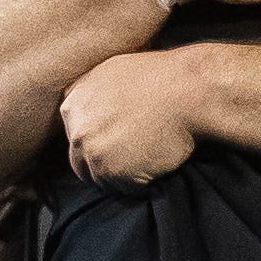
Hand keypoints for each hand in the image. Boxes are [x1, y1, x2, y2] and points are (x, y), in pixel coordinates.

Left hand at [61, 49, 199, 190]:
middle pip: (83, 163)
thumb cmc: (160, 76)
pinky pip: (125, 189)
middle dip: (106, 162)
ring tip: (149, 156)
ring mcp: (93, 153)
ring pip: (102, 179)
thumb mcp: (112, 71)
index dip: (99, 142)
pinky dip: (141, 184)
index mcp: (72, 106)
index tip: (119, 140)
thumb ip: (91, 94)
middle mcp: (77, 130)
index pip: (76, 138)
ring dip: (123, 176)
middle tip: (135, 154)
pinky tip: (157, 164)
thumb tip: (83, 105)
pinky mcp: (113, 173)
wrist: (188, 90)